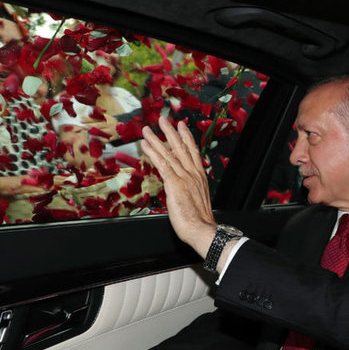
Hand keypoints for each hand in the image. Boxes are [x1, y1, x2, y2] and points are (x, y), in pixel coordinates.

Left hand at [81, 114, 117, 141]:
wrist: (125, 130)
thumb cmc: (112, 124)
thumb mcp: (106, 118)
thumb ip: (96, 117)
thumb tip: (82, 117)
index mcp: (107, 118)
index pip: (97, 118)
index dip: (88, 119)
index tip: (81, 119)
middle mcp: (110, 125)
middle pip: (99, 125)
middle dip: (91, 126)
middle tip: (83, 127)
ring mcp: (112, 132)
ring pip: (103, 132)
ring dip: (96, 133)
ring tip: (89, 134)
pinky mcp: (113, 138)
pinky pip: (106, 140)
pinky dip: (101, 141)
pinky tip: (95, 141)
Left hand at [141, 116, 216, 256]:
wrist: (202, 229)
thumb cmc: (200, 220)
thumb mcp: (197, 200)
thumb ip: (189, 189)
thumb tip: (180, 186)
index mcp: (199, 177)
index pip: (192, 152)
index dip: (187, 137)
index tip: (182, 126)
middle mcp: (192, 174)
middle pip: (181, 148)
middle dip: (171, 132)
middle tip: (164, 119)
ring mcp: (183, 177)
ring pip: (169, 154)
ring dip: (157, 139)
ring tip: (148, 129)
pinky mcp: (174, 184)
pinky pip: (162, 165)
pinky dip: (153, 153)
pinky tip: (146, 145)